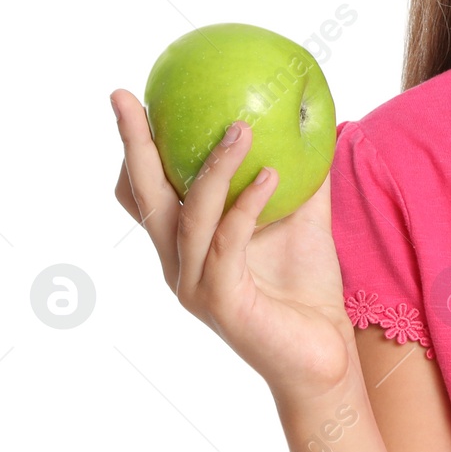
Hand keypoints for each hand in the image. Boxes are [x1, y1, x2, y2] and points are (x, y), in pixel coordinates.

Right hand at [110, 90, 355, 404]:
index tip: (132, 99)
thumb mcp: (304, 219)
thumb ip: (303, 175)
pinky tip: (270, 174)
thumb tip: (318, 121)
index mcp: (186, 244)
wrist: (324, 353)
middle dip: (133, 144)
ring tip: (241, 126)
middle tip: (126, 97)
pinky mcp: (221, 301)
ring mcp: (194, 284)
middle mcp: (178, 263)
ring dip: (213, 166)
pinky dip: (247, 205)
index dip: (134, 148)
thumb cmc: (308, 288)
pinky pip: (229, 241)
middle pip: (144, 196)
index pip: (147, 192)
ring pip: (190, 214)